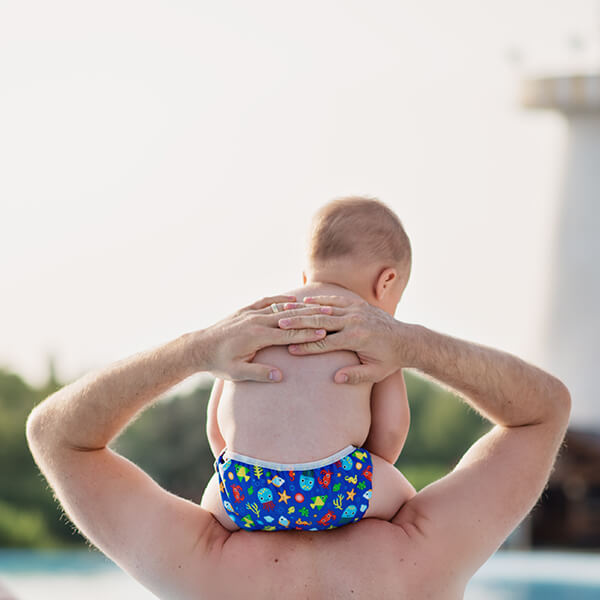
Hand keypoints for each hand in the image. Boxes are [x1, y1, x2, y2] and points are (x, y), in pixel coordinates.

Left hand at [194, 295, 332, 381]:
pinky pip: (267, 301)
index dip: (307, 334)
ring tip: (318, 307)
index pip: (288, 334)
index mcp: (256, 337)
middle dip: (310, 318)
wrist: (198, 347)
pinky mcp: (245, 310)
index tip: (325, 333)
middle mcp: (255, 321)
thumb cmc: (218, 363)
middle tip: (329, 317)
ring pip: (279, 307)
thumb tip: (279, 376)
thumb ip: (259, 373)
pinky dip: (280, 300)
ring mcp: (250, 313)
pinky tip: (292, 300)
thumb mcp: (237, 373)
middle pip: (288, 318)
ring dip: (299, 308)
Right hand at [278, 295, 412, 383]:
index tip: (289, 349)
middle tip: (279, 324)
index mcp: (357, 339)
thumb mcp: (375, 373)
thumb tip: (335, 379)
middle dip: (298, 323)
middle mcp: (355, 321)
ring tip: (286, 312)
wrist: (407, 340)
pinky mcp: (358, 305)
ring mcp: (357, 310)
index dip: (306, 346)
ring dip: (305, 310)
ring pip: (325, 309)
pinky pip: (336, 301)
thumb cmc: (390, 360)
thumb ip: (355, 376)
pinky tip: (306, 301)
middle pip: (320, 322)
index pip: (325, 342)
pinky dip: (320, 301)